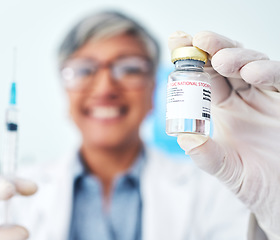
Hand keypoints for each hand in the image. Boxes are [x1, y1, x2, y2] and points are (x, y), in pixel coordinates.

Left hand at [168, 31, 279, 238]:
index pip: (204, 78)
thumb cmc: (256, 183)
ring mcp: (267, 97)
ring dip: (237, 57)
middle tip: (197, 40)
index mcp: (222, 108)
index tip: (176, 42)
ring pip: (252, 65)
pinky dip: (269, 72)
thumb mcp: (227, 171)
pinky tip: (253, 72)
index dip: (191, 60)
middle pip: (226, 64)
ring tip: (221, 59)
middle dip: (211, 49)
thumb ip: (206, 156)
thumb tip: (184, 138)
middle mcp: (244, 98)